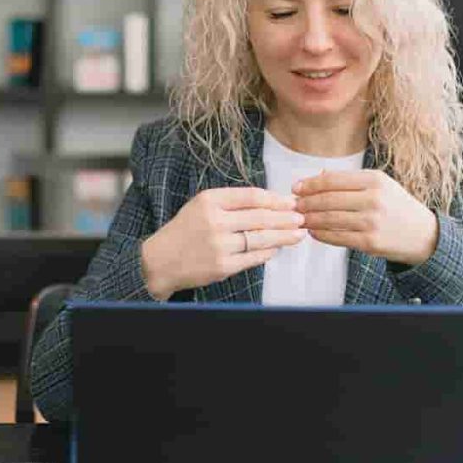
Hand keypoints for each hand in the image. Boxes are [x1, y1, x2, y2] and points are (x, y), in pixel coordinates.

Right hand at [141, 187, 306, 300]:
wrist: (161, 261)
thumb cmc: (185, 231)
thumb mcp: (201, 206)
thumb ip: (231, 203)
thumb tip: (270, 203)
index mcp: (210, 201)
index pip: (251, 196)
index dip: (275, 199)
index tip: (290, 202)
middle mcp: (214, 221)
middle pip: (260, 217)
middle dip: (285, 218)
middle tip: (301, 218)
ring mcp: (219, 245)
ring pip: (261, 238)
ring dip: (283, 236)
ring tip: (298, 234)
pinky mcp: (222, 266)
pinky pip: (253, 257)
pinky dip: (268, 253)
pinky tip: (276, 249)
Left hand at [293, 170, 438, 265]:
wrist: (423, 235)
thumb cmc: (396, 206)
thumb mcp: (380, 185)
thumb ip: (350, 180)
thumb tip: (318, 175)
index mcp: (375, 180)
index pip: (333, 180)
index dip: (310, 184)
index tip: (296, 188)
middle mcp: (374, 199)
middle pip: (327, 200)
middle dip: (306, 203)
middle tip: (295, 205)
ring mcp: (371, 221)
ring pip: (329, 219)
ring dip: (310, 219)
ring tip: (300, 218)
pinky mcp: (369, 242)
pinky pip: (336, 237)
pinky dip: (320, 234)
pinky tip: (313, 231)